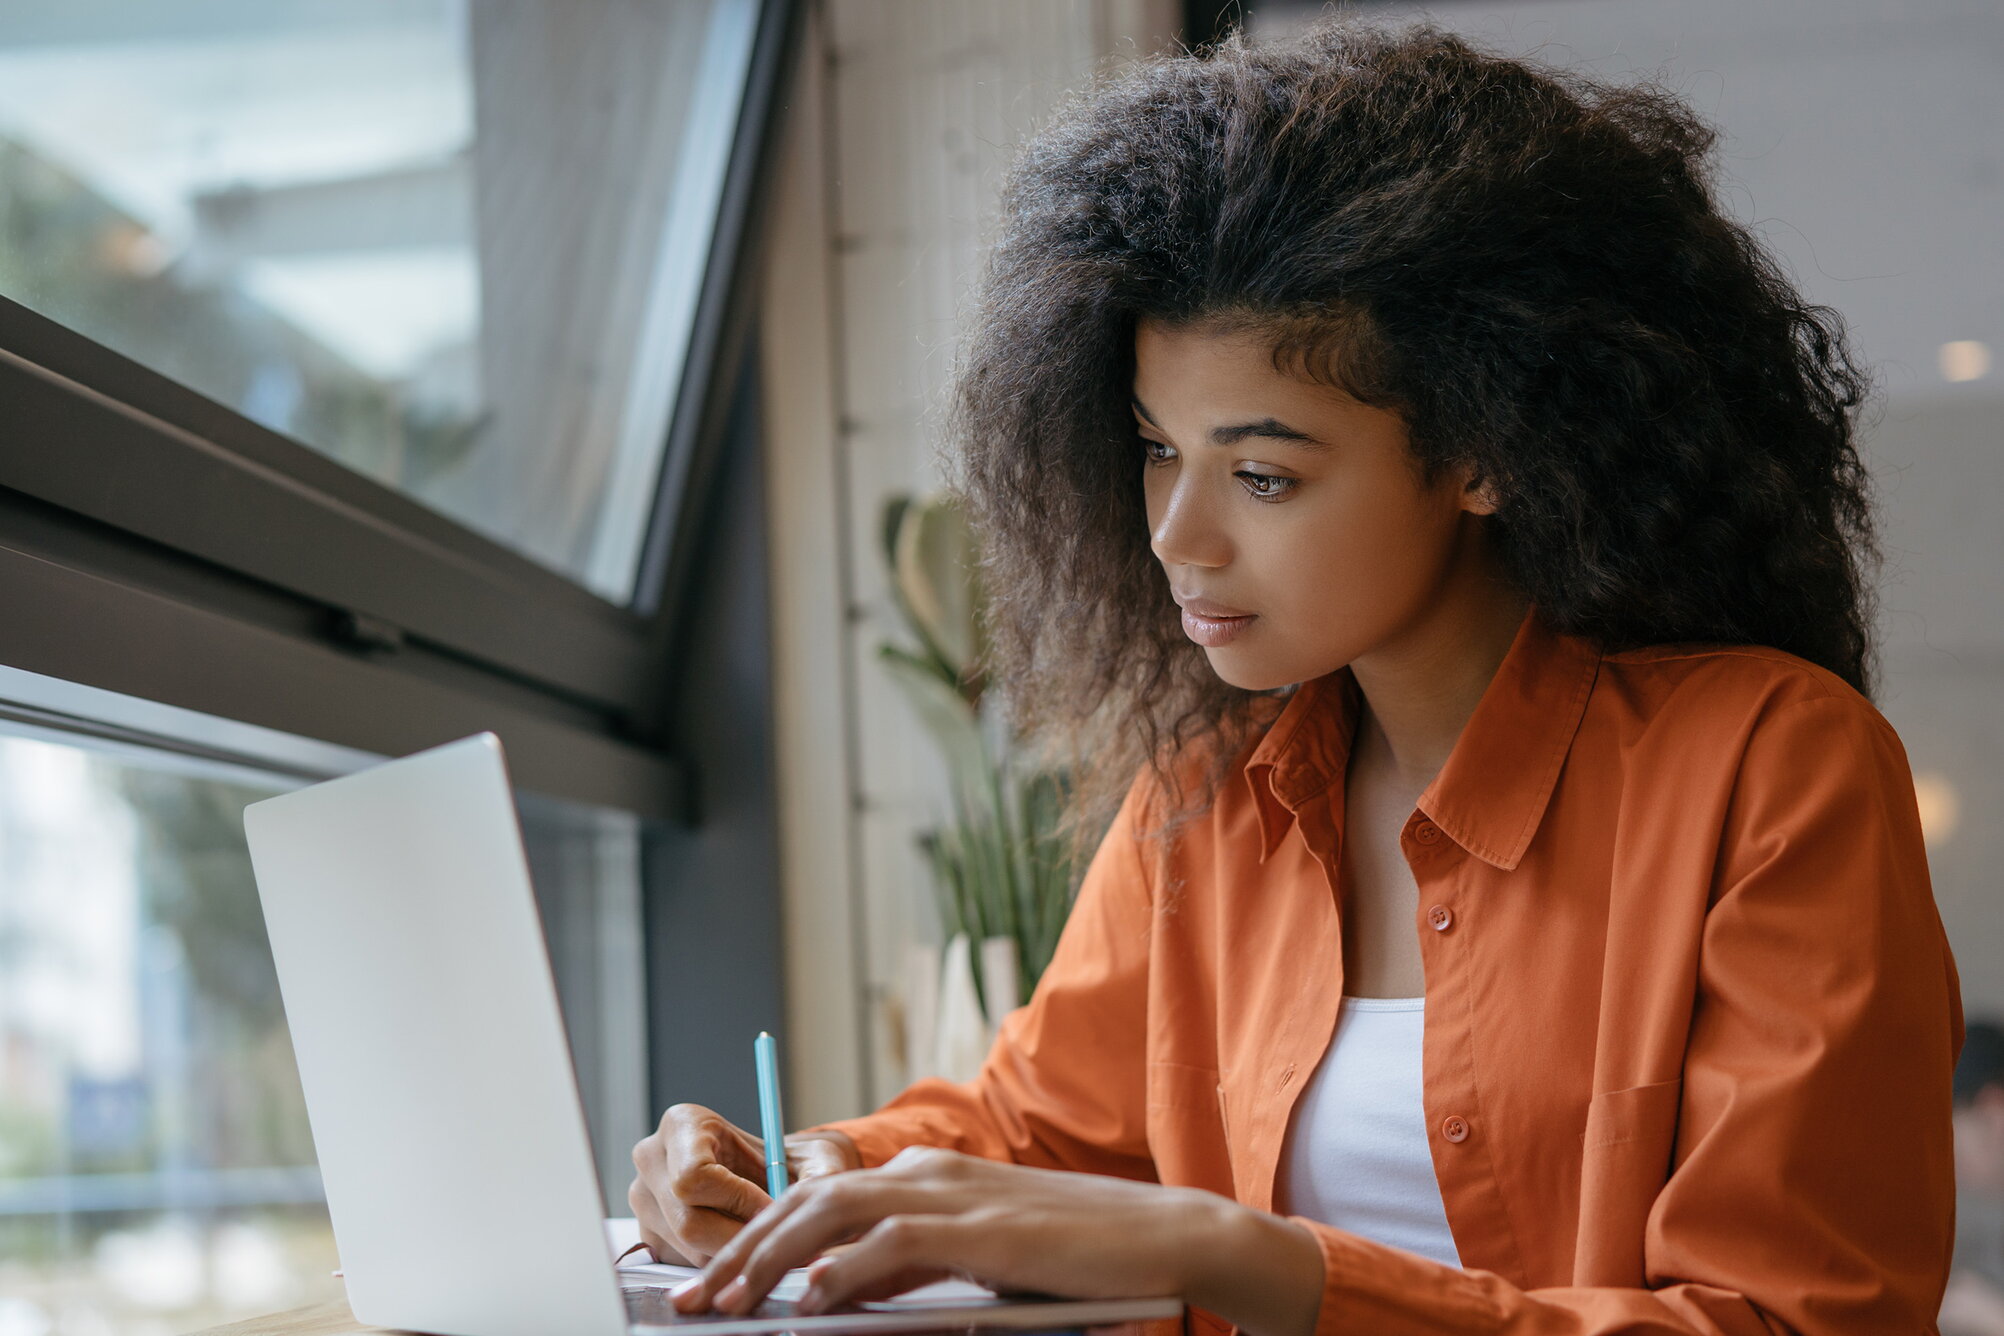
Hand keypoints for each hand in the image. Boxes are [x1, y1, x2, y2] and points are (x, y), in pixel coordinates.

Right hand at [628, 1103, 860, 1264]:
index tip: (774, 1207)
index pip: (694, 1176)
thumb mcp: (815, 1157)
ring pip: (686, 1248)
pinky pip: (683, 1262)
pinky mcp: (649, 1234)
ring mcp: (644, 1199)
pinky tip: (746, 1247)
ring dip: (733, 1254)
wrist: (770, 1176)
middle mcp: (652, 1158)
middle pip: (688, 1220)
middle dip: (740, 1237)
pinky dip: (720, 1262)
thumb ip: (821, 1172)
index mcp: (681, 1123)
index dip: (739, 1201)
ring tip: (768, 1244)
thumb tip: (823, 1193)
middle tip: (779, 1242)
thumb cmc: (790, 1160)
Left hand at [668, 1145, 1323, 1335]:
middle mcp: (925, 1175)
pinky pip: (893, 1244)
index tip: (708, 1283)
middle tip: (690, 1301)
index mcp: (922, 1178)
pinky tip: (809, 1300)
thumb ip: (906, 1270)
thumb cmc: (1071, 1258)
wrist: (1160, 1237)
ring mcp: (951, 1196)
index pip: (813, 1201)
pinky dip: (844, 1268)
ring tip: (725, 1303)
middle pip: (804, 1202)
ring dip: (770, 1260)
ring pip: (831, 1214)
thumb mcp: (972, 1262)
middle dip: (739, 1252)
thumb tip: (835, 1295)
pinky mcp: (980, 1228)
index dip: (753, 1240)